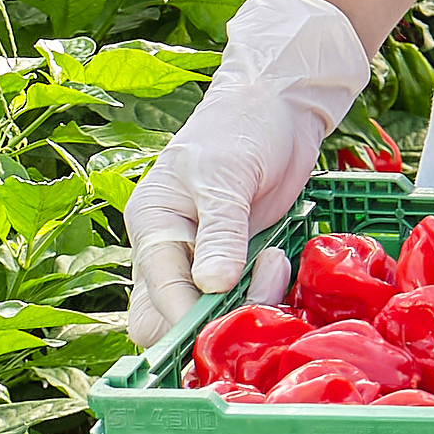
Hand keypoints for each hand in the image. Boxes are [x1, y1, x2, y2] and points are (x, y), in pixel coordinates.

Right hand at [123, 0, 373, 346]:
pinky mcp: (236, 264)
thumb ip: (220, 231)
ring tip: (276, 261)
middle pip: (165, 322)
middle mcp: (168, 252)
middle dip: (211, 326)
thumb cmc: (243, 126)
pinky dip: (262, 299)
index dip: (189, 318)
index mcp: (152, 225)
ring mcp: (202, 261)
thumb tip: (210, 286)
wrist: (280, 107)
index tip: (230, 317)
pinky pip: (238, 302)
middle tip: (258, 298)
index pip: (154, 296)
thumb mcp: (227, 175)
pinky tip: (281, 269)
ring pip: (203, 320)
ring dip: (244, 308)